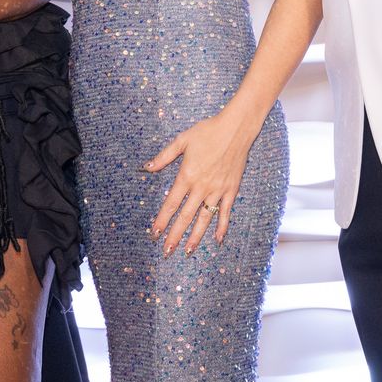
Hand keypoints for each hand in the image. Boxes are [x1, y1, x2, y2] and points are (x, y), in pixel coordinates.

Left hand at [146, 107, 258, 254]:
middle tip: (166, 251)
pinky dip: (222, 227)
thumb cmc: (208, 131)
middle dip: (175, 235)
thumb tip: (146, 167)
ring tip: (187, 251)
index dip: (162, 220)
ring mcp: (218, 190)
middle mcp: (201, 187)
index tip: (154, 233)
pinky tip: (218, 240)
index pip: (171, 203)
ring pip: (204, 219)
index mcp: (187, 175)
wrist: (236, 129)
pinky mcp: (231, 190)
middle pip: (185, 216)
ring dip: (195, 237)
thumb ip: (164, 156)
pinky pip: (226, 212)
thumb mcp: (182, 140)